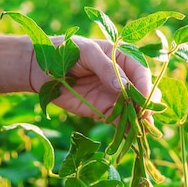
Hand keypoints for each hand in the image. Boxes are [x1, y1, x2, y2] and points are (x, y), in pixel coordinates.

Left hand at [29, 36, 153, 118]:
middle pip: (143, 93)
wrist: (40, 69)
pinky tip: (130, 136)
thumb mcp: (86, 52)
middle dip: (146, 105)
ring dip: (139, 120)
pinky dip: (126, 129)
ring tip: (141, 130)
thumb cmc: (64, 51)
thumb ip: (105, 68)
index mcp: (122, 59)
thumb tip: (122, 87)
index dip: (145, 86)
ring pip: (134, 110)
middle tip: (145, 115)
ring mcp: (115, 97)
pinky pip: (119, 121)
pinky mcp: (104, 111)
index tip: (145, 98)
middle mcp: (123, 79)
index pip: (141, 73)